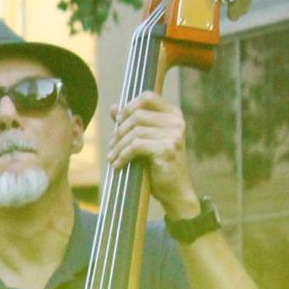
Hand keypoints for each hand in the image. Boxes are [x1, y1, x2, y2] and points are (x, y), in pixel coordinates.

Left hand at [107, 92, 198, 217]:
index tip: (118, 122)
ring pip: (135, 132)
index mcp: (173, 115)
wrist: (174, 191)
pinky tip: (118, 165)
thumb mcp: (143, 141)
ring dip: (119, 146)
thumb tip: (114, 107)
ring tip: (113, 157)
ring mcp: (174, 135)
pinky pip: (136, 146)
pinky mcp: (168, 149)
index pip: (147, 97)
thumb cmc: (158, 165)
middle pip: (137, 115)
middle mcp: (176, 122)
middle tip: (112, 146)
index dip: (129, 106)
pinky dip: (123, 155)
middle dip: (119, 131)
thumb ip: (130, 123)